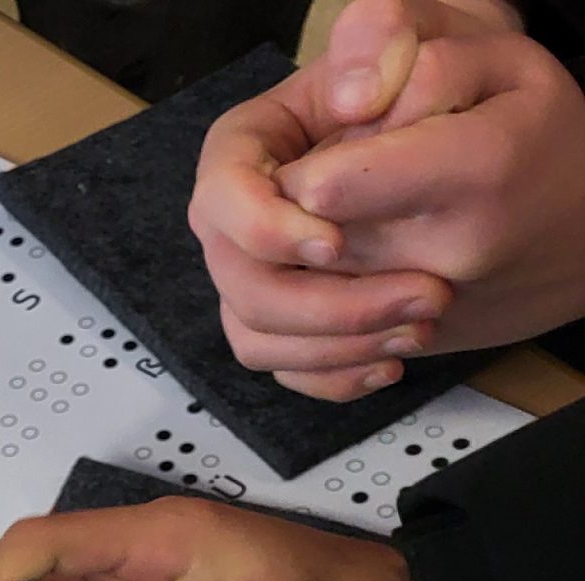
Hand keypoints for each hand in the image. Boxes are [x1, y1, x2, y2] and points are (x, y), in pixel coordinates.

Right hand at [185, 0, 582, 396]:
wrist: (522, 163)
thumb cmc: (476, 100)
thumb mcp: (449, 46)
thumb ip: (388, 42)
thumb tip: (353, 102)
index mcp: (263, 138)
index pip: (221, 190)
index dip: (264, 228)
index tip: (336, 242)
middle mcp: (253, 209)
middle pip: (236, 275)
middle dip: (322, 302)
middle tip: (425, 293)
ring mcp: (269, 269)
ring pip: (255, 332)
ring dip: (338, 344)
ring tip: (425, 326)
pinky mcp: (297, 318)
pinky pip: (288, 367)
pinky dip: (336, 375)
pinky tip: (393, 360)